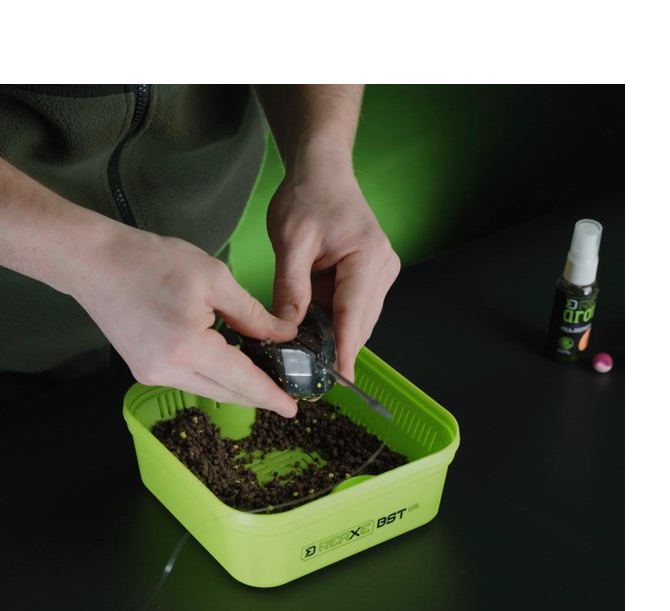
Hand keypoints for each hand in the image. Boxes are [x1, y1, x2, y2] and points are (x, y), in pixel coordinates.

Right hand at [74, 223, 299, 416]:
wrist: (93, 263)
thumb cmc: (149, 261)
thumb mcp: (212, 277)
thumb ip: (251, 313)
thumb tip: (282, 335)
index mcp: (188, 348)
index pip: (242, 380)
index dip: (270, 395)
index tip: (293, 408)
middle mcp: (167, 371)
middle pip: (226, 392)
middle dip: (257, 394)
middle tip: (285, 390)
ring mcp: (151, 374)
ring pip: (207, 389)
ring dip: (235, 385)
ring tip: (262, 375)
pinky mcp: (143, 370)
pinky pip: (188, 380)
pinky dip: (211, 375)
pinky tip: (227, 362)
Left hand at [267, 158, 399, 380]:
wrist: (322, 172)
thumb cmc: (307, 197)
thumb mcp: (290, 242)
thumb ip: (290, 287)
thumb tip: (286, 328)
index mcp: (368, 257)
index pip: (353, 314)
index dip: (344, 349)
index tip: (339, 378)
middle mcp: (382, 268)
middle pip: (359, 323)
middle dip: (334, 348)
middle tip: (304, 372)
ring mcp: (380, 274)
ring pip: (357, 321)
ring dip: (332, 335)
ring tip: (302, 350)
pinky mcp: (370, 277)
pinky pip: (351, 310)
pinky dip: (332, 322)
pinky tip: (310, 328)